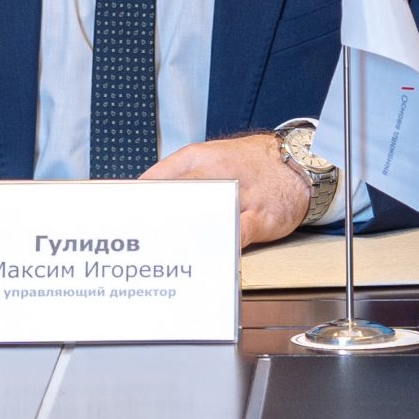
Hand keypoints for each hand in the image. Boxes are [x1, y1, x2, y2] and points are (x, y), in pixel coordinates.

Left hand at [141, 133, 312, 248]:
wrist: (299, 162)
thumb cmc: (250, 164)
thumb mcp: (210, 158)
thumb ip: (176, 176)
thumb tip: (141, 199)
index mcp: (197, 158)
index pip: (155, 180)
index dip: (134, 205)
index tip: (119, 223)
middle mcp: (216, 173)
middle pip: (174, 197)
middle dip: (152, 222)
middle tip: (133, 243)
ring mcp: (240, 195)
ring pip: (203, 215)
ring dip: (180, 236)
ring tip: (160, 255)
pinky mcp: (260, 216)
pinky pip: (235, 234)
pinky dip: (217, 248)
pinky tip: (203, 260)